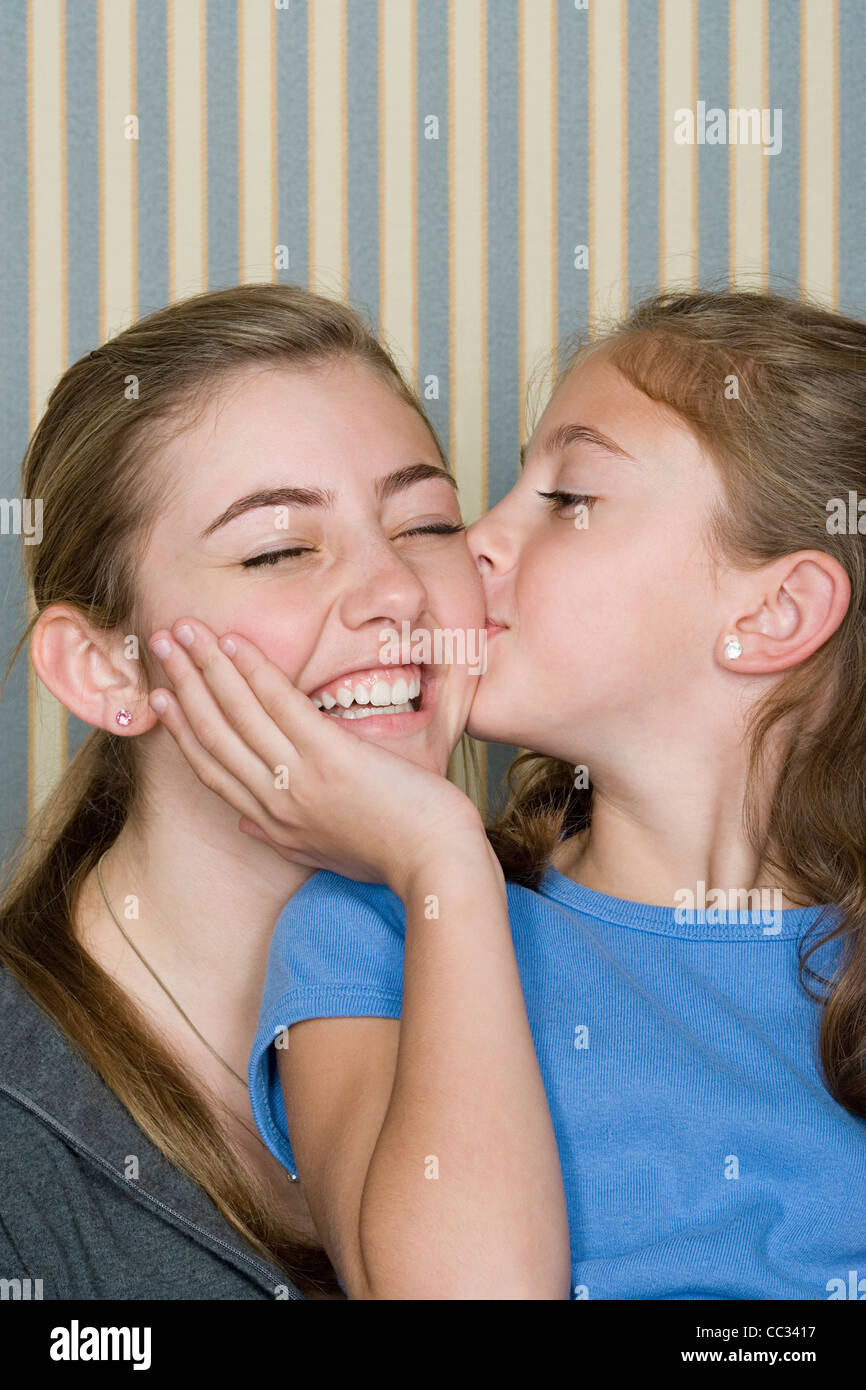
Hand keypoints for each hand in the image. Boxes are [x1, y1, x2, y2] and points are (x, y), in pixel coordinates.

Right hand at [146, 618, 483, 887]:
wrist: (437, 865)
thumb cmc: (395, 856)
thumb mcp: (326, 854)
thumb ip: (284, 837)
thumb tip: (247, 824)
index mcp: (275, 823)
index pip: (213, 768)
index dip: (182, 728)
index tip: (162, 696)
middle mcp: (276, 801)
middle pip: (214, 734)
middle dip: (183, 684)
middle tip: (160, 644)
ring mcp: (300, 779)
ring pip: (237, 714)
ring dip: (205, 666)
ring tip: (183, 630)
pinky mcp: (331, 758)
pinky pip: (282, 706)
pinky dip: (254, 672)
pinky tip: (233, 643)